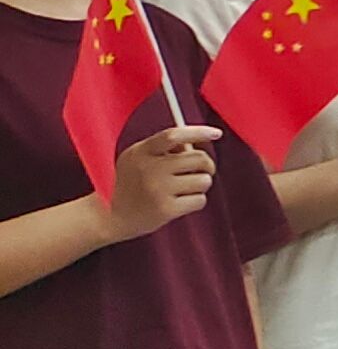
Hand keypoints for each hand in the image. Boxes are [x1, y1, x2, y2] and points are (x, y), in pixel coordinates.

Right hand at [102, 124, 221, 239]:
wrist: (111, 216)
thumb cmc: (132, 184)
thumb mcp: (138, 159)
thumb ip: (164, 148)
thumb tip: (197, 141)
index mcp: (141, 152)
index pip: (173, 135)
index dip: (198, 131)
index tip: (216, 133)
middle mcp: (149, 169)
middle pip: (199, 158)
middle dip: (207, 165)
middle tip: (202, 171)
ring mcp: (158, 190)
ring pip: (204, 180)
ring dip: (200, 185)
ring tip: (183, 189)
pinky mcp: (166, 209)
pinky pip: (200, 200)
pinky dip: (195, 201)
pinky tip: (179, 203)